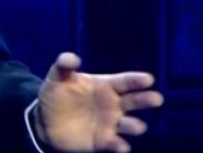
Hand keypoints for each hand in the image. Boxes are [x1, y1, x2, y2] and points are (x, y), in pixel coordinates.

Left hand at [36, 52, 163, 152]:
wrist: (45, 118)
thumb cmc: (57, 93)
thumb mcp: (57, 77)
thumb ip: (64, 65)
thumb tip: (72, 58)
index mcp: (105, 85)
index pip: (125, 81)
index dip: (136, 80)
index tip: (148, 79)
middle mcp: (113, 104)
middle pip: (134, 102)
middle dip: (146, 100)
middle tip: (157, 99)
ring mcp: (110, 123)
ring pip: (129, 124)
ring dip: (135, 125)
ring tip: (138, 126)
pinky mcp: (103, 141)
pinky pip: (115, 144)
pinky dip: (120, 145)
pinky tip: (121, 145)